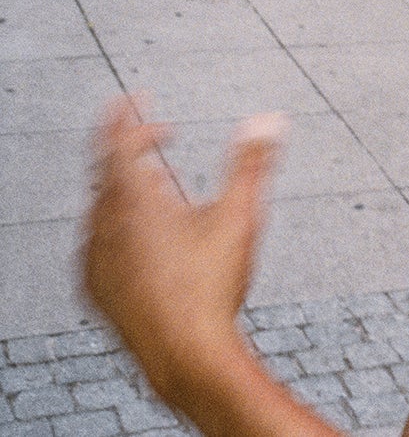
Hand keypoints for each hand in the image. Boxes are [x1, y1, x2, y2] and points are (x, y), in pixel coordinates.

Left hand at [81, 97, 285, 400]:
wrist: (183, 352)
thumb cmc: (210, 286)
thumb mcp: (241, 216)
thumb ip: (252, 164)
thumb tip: (270, 120)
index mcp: (134, 200)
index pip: (117, 141)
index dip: (126, 115)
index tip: (134, 99)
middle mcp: (104, 225)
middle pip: (108, 172)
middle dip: (133, 150)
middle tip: (161, 139)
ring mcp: (95, 259)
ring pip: (100, 209)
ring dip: (124, 189)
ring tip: (156, 187)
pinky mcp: (95, 287)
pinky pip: (96, 243)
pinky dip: (116, 226)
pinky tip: (141, 238)